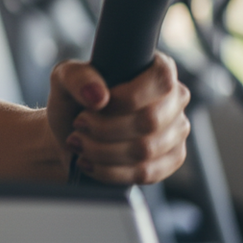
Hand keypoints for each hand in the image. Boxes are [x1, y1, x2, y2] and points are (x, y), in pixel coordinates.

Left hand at [46, 54, 189, 183]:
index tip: (92, 106)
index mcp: (157, 68)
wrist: (70, 136)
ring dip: (102, 150)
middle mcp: (175, 98)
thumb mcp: (64, 79)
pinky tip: (89, 163)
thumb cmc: (73, 101)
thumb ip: (78, 77)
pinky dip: (110, 171)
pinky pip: (147, 173)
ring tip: (78, 143)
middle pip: (150, 120)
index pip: (161, 81)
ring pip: (146, 150)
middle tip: (78, 125)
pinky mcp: (172, 160)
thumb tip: (99, 96)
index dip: (124, 99)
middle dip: (104, 128)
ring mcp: (177, 131)